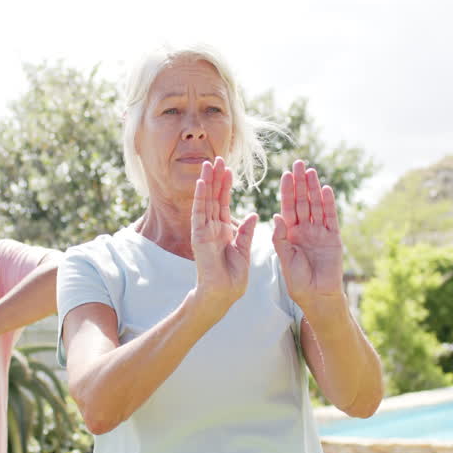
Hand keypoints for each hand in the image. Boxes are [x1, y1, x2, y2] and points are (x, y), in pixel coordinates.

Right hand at [191, 157, 257, 319]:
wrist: (223, 293)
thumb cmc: (233, 277)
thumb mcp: (244, 250)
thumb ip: (245, 232)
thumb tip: (253, 215)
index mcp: (223, 231)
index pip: (223, 203)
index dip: (225, 186)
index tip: (228, 170)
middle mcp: (212, 228)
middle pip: (214, 198)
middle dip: (216, 179)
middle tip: (218, 159)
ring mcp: (204, 231)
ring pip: (205, 201)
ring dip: (207, 182)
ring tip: (208, 164)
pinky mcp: (199, 235)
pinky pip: (199, 212)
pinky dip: (201, 197)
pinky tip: (202, 182)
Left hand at [272, 160, 345, 313]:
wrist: (316, 295)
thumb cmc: (297, 280)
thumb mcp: (284, 257)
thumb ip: (281, 237)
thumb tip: (277, 216)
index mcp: (290, 233)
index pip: (287, 207)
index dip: (286, 191)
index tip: (285, 174)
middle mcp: (305, 229)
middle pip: (302, 201)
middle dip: (300, 183)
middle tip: (299, 163)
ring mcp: (319, 232)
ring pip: (316, 205)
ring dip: (313, 188)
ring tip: (311, 171)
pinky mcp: (333, 238)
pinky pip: (330, 217)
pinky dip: (328, 204)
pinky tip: (326, 189)